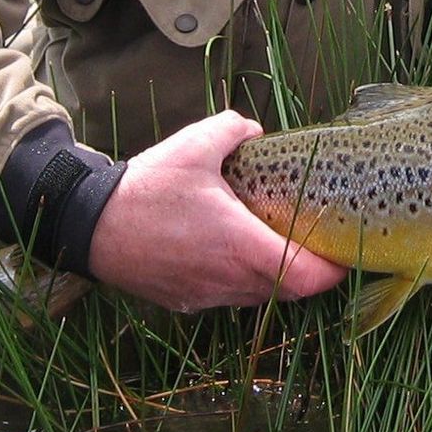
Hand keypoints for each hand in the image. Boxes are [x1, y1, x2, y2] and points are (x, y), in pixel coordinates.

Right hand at [86, 110, 347, 311]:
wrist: (90, 225)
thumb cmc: (146, 188)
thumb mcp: (194, 144)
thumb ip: (236, 129)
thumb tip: (257, 131)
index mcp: (240, 245)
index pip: (306, 278)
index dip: (333, 269)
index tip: (342, 249)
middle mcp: (228, 280)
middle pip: (288, 289)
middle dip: (306, 268)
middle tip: (311, 237)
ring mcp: (206, 296)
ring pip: (258, 295)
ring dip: (271, 273)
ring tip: (270, 239)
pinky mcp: (186, 301)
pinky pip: (227, 295)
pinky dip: (239, 278)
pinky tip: (228, 249)